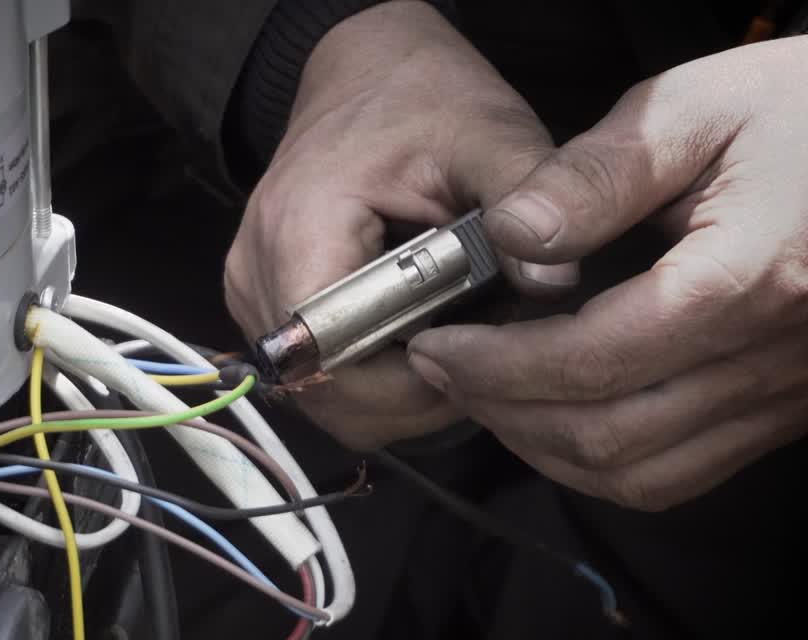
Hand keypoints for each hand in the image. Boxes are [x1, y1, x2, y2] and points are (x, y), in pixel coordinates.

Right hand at [224, 0, 562, 449]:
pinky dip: (377, 374)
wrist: (366, 75)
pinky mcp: (265, 307)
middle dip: (416, 391)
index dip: (412, 382)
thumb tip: (554, 285)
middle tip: (484, 350)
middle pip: (328, 392)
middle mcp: (257, 274)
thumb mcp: (489, 135)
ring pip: (325, 396)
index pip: (333, 361)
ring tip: (456, 334)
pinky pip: (321, 376)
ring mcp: (252, 295)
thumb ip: (525, 198)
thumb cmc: (419, 100)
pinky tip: (422, 332)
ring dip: (399, 388)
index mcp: (299, 231)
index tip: (480, 353)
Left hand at [406, 9, 807, 508]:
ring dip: (542, 448)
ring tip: (483, 395)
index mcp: (751, 278)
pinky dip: (598, 462)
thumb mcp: (685, 109)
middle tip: (441, 370)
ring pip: (638, 476)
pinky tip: (548, 417)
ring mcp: (786, 396)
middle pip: (609, 436)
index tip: (437, 347)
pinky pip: (675, 476)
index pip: (597, 361)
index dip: (499, 367)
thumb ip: (592, 175)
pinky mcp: (783, 411)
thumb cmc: (788, 111)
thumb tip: (508, 236)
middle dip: (503, 412)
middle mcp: (777, 358)